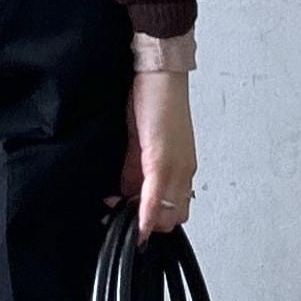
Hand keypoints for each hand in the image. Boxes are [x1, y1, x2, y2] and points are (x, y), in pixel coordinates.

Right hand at [104, 71, 197, 246]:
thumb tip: (126, 194)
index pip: (175, 210)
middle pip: (174, 218)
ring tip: (116, 213)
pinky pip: (155, 196)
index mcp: (181, 167)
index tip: (130, 221)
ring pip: (167, 213)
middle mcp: (184, 171)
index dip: (153, 222)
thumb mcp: (144, 143)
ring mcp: (176, 167)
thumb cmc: (154, 102)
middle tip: (121, 219)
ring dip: (141, 221)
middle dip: (147, 226)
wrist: (159, 75)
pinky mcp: (161, 159)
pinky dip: (144, 214)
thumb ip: (137, 171)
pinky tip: (135, 224)